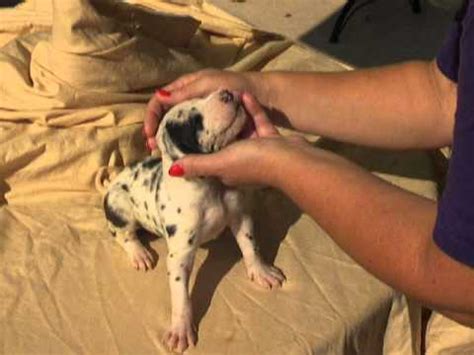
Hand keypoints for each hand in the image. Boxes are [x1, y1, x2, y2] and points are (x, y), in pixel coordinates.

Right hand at [143, 69, 266, 150]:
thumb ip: (186, 92)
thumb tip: (158, 98)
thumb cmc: (238, 85)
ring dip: (169, 142)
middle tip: (154, 149)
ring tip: (164, 154)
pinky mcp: (213, 129)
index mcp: (187, 88)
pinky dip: (187, 147)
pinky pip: (195, 139)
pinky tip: (183, 157)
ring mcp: (202, 117)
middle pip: (166, 118)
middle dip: (157, 133)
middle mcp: (191, 103)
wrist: (265, 97)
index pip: (160, 102)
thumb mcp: (210, 84)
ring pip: (179, 130)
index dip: (151, 117)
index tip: (149, 134)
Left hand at [168, 92, 308, 186]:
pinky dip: (251, 109)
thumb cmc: (252, 162)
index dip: (195, 149)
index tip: (183, 132)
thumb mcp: (219, 162)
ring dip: (233, 116)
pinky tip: (245, 95)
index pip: (206, 161)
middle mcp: (239, 163)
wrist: (292, 159)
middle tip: (200, 108)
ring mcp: (257, 150)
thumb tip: (171, 171)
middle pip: (222, 143)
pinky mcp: (271, 138)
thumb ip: (197, 164)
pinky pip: (257, 121)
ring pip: (241, 130)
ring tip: (220, 98)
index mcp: (226, 172)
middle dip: (214, 128)